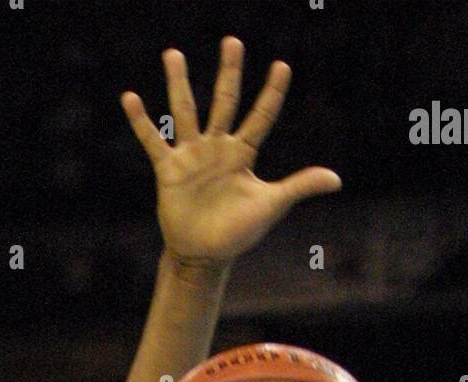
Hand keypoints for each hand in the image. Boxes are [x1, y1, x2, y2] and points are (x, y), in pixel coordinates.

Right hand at [121, 36, 340, 266]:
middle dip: (229, 73)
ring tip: (173, 54)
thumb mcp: (271, 205)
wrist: (204, 254)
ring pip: (186, 111)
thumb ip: (300, 186)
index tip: (282, 66)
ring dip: (179, 83)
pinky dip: (141, 121)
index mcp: (243, 153)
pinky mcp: (168, 169)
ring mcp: (191, 155)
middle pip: (225, 101)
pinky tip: (131, 98)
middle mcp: (217, 147)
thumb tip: (336, 180)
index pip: (261, 117)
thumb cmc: (238, 232)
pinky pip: (153, 140)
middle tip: (232, 41)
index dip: (272, 93)